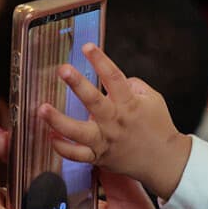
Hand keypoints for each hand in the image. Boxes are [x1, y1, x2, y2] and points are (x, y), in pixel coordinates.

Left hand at [38, 43, 191, 198]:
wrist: (165, 160)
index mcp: (130, 105)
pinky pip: (77, 155)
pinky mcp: (99, 157)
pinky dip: (62, 147)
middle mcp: (115, 122)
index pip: (115, 78)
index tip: (88, 47)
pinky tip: (50, 135)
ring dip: (58, 120)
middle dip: (78, 84)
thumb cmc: (159, 127)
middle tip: (63, 70)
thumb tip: (111, 78)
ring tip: (42, 108)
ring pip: (79, 132)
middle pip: (94, 102)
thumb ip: (133, 85)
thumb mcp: (153, 100)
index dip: (101, 61)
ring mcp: (106, 141)